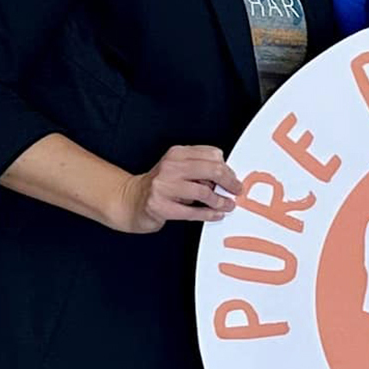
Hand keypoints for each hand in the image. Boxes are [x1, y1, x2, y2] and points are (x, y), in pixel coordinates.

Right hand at [113, 145, 239, 233]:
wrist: (131, 200)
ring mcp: (163, 186)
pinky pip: (192, 212)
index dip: (227, 167)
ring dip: (220, 201)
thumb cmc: (161, 185)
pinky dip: (208, 214)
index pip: (212, 154)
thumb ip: (200, 168)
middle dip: (229, 182)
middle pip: (212, 169)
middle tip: (236, 190)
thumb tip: (228, 177)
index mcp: (177, 153)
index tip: (233, 177)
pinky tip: (216, 214)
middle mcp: (169, 167)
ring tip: (227, 205)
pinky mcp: (160, 206)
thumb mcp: (179, 168)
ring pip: (203, 192)